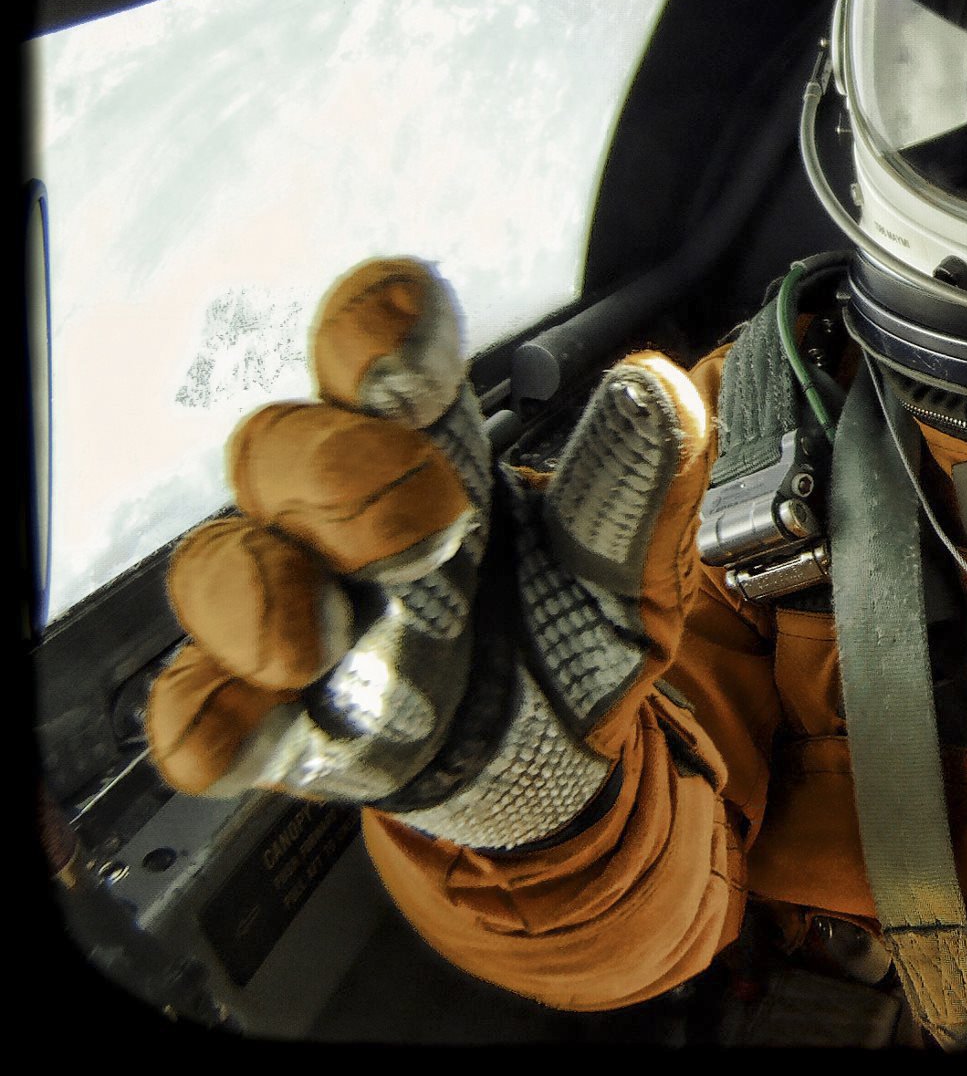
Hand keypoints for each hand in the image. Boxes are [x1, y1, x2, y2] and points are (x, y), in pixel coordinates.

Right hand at [147, 258, 703, 849]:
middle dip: (335, 468)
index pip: (370, 354)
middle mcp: (340, 518)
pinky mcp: (275, 720)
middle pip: (277, 446)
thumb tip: (658, 386)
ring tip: (327, 640)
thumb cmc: (570, 629)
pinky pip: (195, 706)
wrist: (562, 761)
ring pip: (216, 564)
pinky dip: (214, 717)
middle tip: (429, 521)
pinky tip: (263, 726)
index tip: (405, 316)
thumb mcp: (627, 562)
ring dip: (262, 591)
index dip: (371, 326)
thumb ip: (640, 481)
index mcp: (428, 451)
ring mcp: (296, 614)